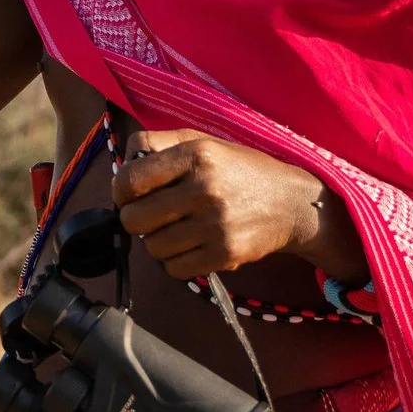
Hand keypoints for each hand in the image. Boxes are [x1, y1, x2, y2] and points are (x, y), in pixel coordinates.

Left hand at [112, 130, 329, 280]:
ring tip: (176, 228)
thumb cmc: (240, 170)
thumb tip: (122, 163)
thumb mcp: (203, 142)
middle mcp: (204, 188)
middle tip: (151, 214)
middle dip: (135, 219)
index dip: (120, 191)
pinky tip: (190, 245)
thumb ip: (158, 144)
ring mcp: (215, 224)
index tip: (128, 195)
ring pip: (152, 247)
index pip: (130, 180)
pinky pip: (174, 269)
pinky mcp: (225, 254)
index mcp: (196, 154)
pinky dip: (175, 261)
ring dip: (157, 241)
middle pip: (134, 219)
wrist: (292, 203)